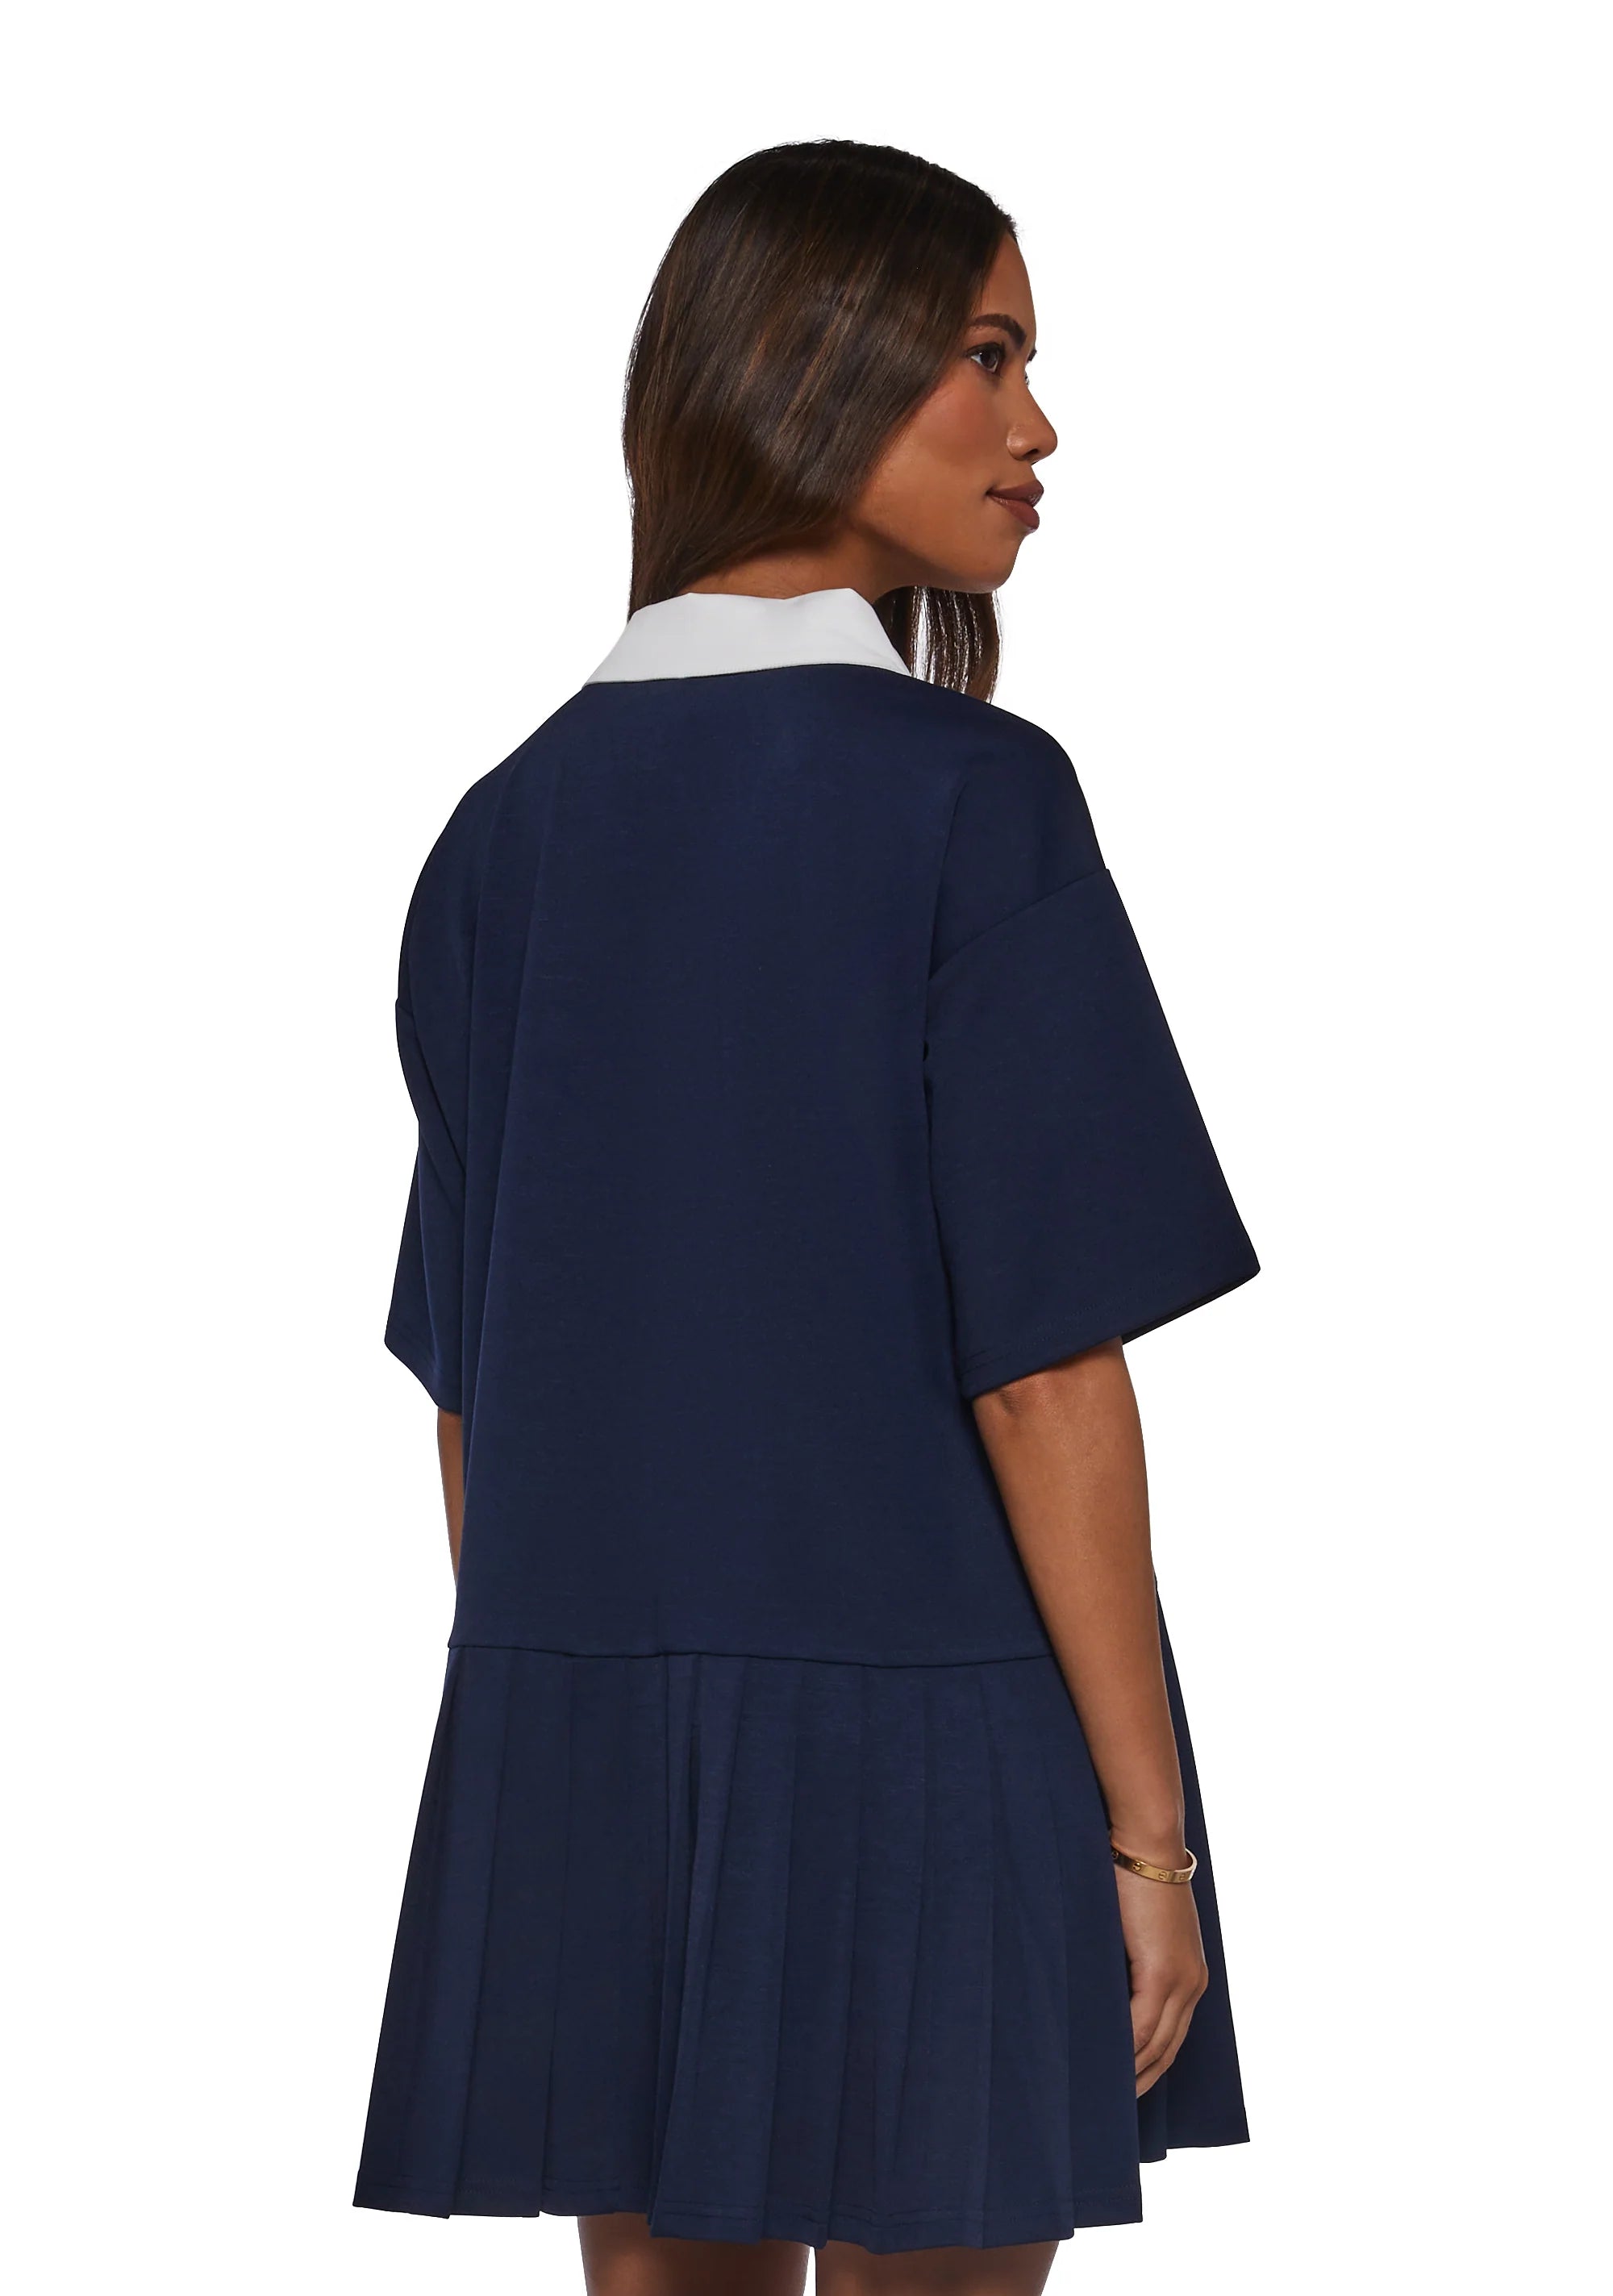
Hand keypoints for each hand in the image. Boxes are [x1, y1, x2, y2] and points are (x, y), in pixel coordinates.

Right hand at [1114, 1867, 1208, 2095]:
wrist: (1146, 1845)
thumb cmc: (1135, 1878)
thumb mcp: (1141, 1930)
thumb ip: (1133, 1962)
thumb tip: (1105, 1986)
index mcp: (1190, 1976)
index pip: (1172, 2036)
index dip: (1151, 2065)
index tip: (1127, 2085)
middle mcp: (1192, 1985)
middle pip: (1167, 2051)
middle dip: (1142, 2081)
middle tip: (1112, 2106)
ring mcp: (1179, 1982)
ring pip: (1154, 2046)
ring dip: (1130, 2072)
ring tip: (1102, 2094)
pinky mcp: (1160, 1974)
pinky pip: (1139, 2027)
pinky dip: (1123, 2051)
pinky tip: (1103, 2065)